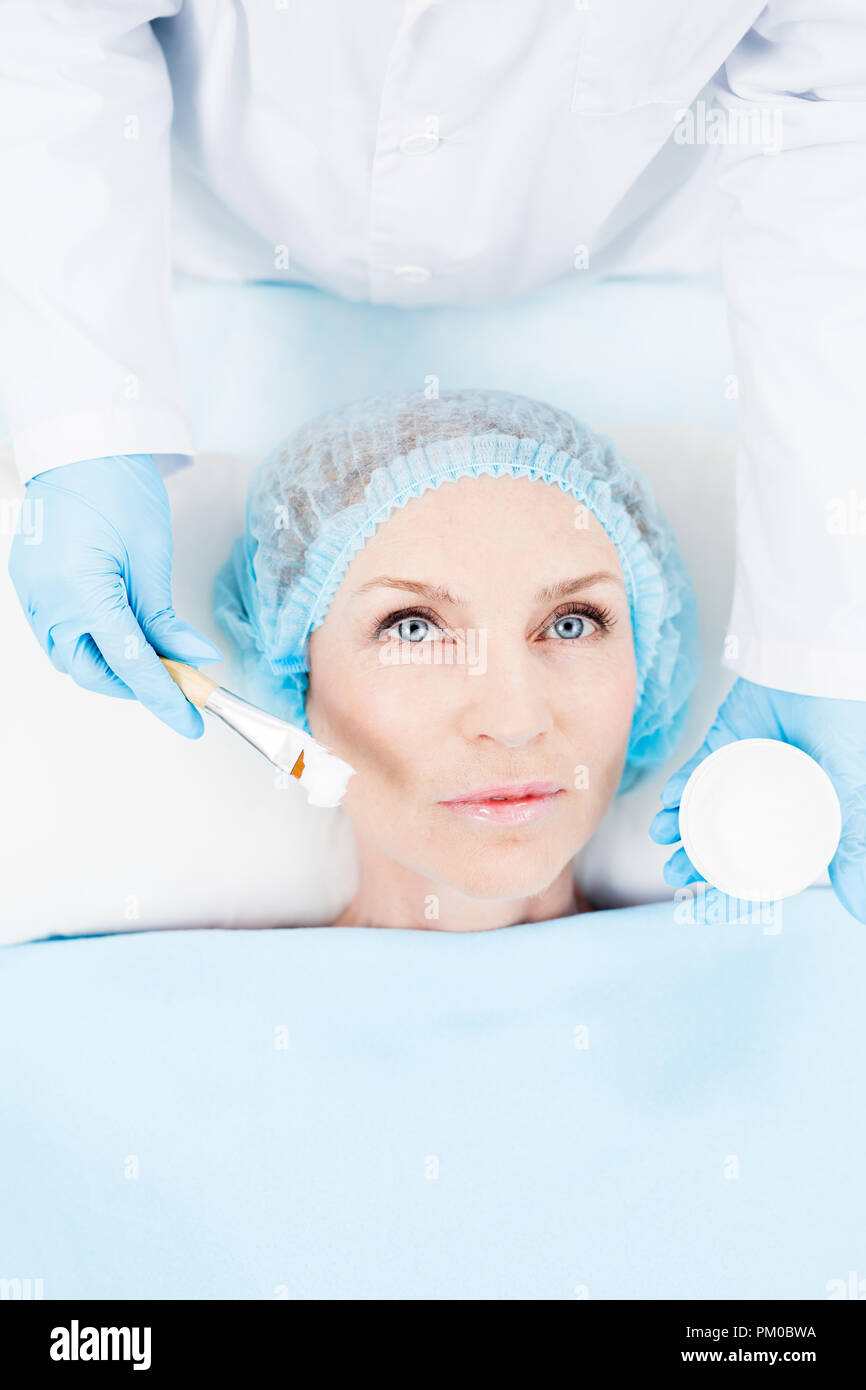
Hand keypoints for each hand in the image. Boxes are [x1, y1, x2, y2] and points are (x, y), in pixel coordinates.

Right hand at [8, 454, 220, 736]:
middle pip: (90, 672)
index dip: (165, 699)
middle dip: (132, 684)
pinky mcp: (28, 583)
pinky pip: (57, 630)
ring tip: (148, 651)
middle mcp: (47, 601)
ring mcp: (31, 593)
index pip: (130, 665)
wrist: (80, 446)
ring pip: (70, 656)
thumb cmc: (118, 490)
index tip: (192, 722)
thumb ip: (165, 618)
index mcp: (82, 594)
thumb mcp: (152, 559)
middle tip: (174, 681)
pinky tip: (117, 627)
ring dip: (109, 663)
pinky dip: (89, 639)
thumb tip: (194, 658)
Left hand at [649, 677, 865, 921]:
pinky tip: (669, 801)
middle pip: (727, 840)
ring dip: (680, 825)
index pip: (763, 865)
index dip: (735, 889)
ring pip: (706, 809)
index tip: (703, 907)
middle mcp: (770, 800)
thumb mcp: (854, 795)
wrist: (821, 668)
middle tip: (673, 873)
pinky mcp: (727, 743)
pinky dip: (683, 787)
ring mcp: (747, 773)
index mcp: (802, 818)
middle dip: (697, 860)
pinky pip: (700, 771)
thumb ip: (855, 853)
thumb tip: (862, 916)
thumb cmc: (848, 727)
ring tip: (662, 837)